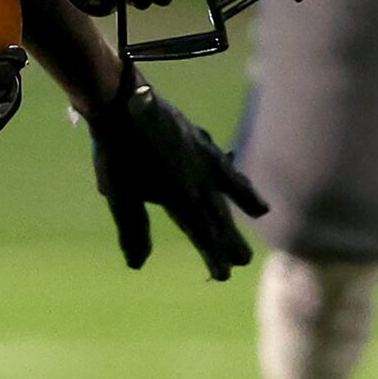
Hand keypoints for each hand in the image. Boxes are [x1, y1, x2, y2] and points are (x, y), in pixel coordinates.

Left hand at [85, 64, 267, 278]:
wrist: (123, 103)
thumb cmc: (117, 153)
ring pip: (227, 182)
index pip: (202, 233)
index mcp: (181, 197)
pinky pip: (218, 157)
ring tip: (260, 211)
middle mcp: (199, 178)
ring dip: (244, 197)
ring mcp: (201, 154)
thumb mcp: (121, 195)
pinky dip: (227, 166)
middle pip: (218, 213)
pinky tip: (227, 162)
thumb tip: (136, 265)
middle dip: (230, 237)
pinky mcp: (195, 135)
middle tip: (244, 259)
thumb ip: (133, 229)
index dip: (213, 255)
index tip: (224, 275)